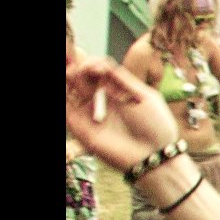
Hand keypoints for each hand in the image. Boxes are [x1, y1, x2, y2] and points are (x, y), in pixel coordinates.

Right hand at [65, 47, 180, 168]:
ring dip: (70, 76)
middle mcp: (101, 101)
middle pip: (82, 77)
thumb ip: (123, 79)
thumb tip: (102, 62)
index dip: (94, 64)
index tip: (99, 66)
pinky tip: (68, 82)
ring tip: (73, 72)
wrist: (153, 156)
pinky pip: (65, 108)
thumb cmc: (156, 127)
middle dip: (80, 66)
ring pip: (70, 89)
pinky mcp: (78, 127)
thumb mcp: (145, 97)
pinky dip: (63, 93)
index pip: (98, 71)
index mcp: (118, 92)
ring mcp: (88, 113)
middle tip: (83, 65)